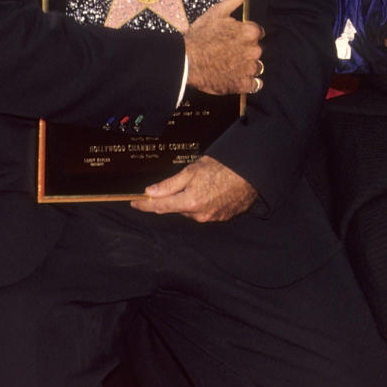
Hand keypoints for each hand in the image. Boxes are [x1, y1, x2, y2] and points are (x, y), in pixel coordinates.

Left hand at [131, 155, 256, 220]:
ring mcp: (212, 218)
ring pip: (192, 211)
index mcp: (189, 203)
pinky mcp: (223, 217)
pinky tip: (212, 190)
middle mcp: (199, 215)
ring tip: (203, 183)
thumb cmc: (222, 168)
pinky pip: (206, 212)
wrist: (251, 172)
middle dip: (174, 198)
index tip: (135, 203)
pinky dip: (204, 203)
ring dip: (190, 200)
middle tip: (183, 182)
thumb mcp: (191, 171)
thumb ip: (169, 185)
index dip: (145, 205)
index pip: (160, 207)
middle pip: (177, 209)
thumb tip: (150, 192)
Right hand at [183, 0, 263, 94]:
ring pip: (256, 67)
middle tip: (227, 52)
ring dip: (247, 66)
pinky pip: (255, 84)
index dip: (244, 35)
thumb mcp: (218, 11)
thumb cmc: (200, 36)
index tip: (233, 38)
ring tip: (229, 65)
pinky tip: (235, 77)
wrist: (187, 62)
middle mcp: (254, 50)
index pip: (257, 33)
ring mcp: (249, 68)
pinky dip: (248, 82)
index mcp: (250, 32)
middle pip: (256, 50)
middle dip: (246, 51)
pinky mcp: (243, 84)